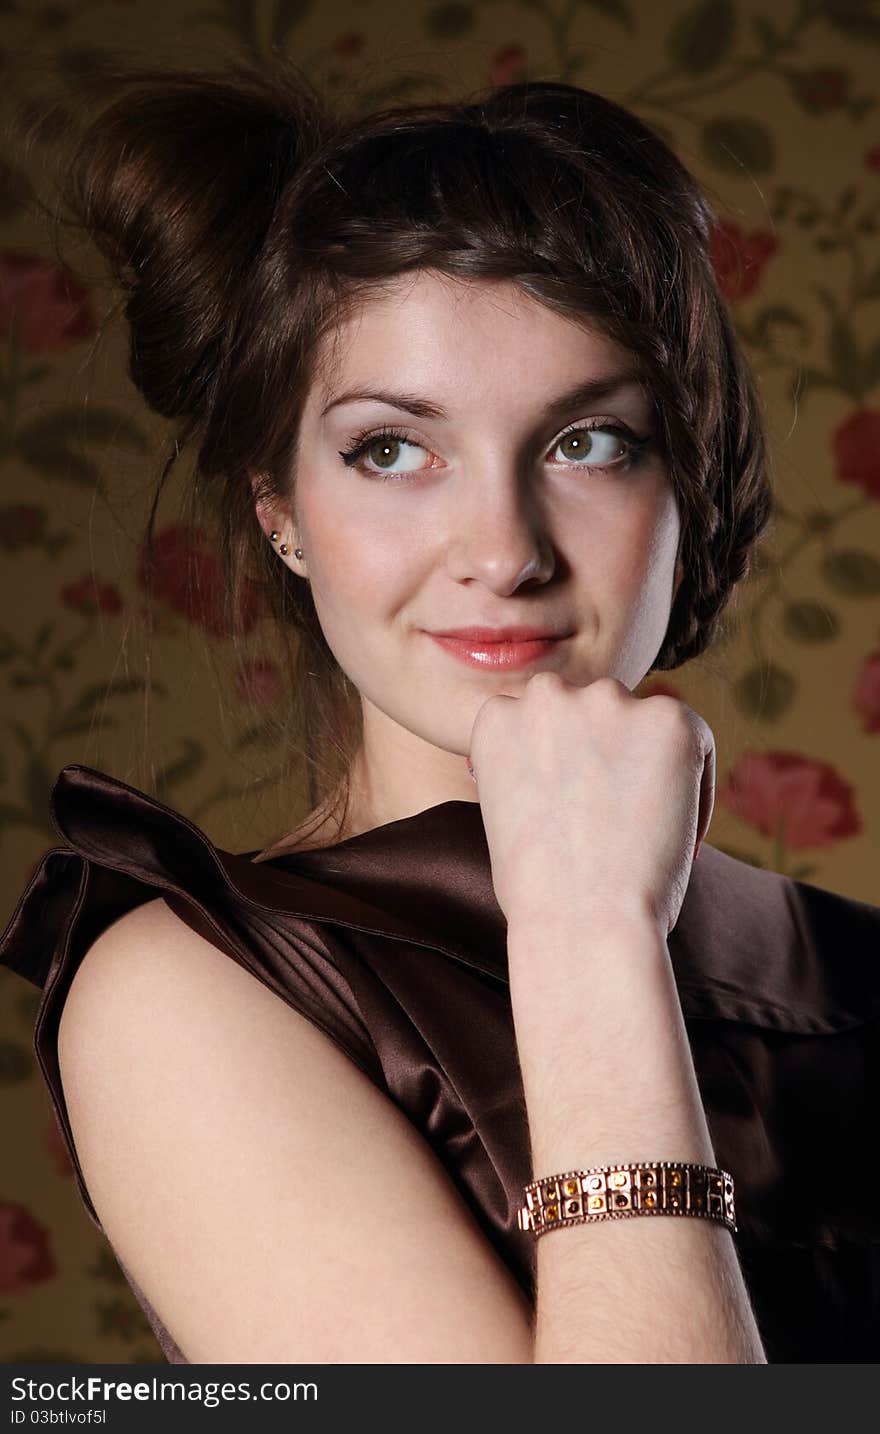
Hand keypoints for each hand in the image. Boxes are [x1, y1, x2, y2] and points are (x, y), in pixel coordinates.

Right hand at [467, 672, 714, 937]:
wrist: (581, 916)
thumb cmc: (539, 891)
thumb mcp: (509, 814)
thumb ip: (536, 773)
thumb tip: (577, 771)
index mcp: (498, 718)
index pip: (543, 721)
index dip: (567, 763)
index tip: (581, 805)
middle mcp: (548, 695)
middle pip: (593, 713)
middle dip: (609, 755)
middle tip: (621, 816)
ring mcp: (608, 701)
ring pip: (641, 723)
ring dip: (649, 763)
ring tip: (651, 827)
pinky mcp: (667, 718)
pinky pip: (692, 739)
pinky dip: (693, 782)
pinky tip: (680, 831)